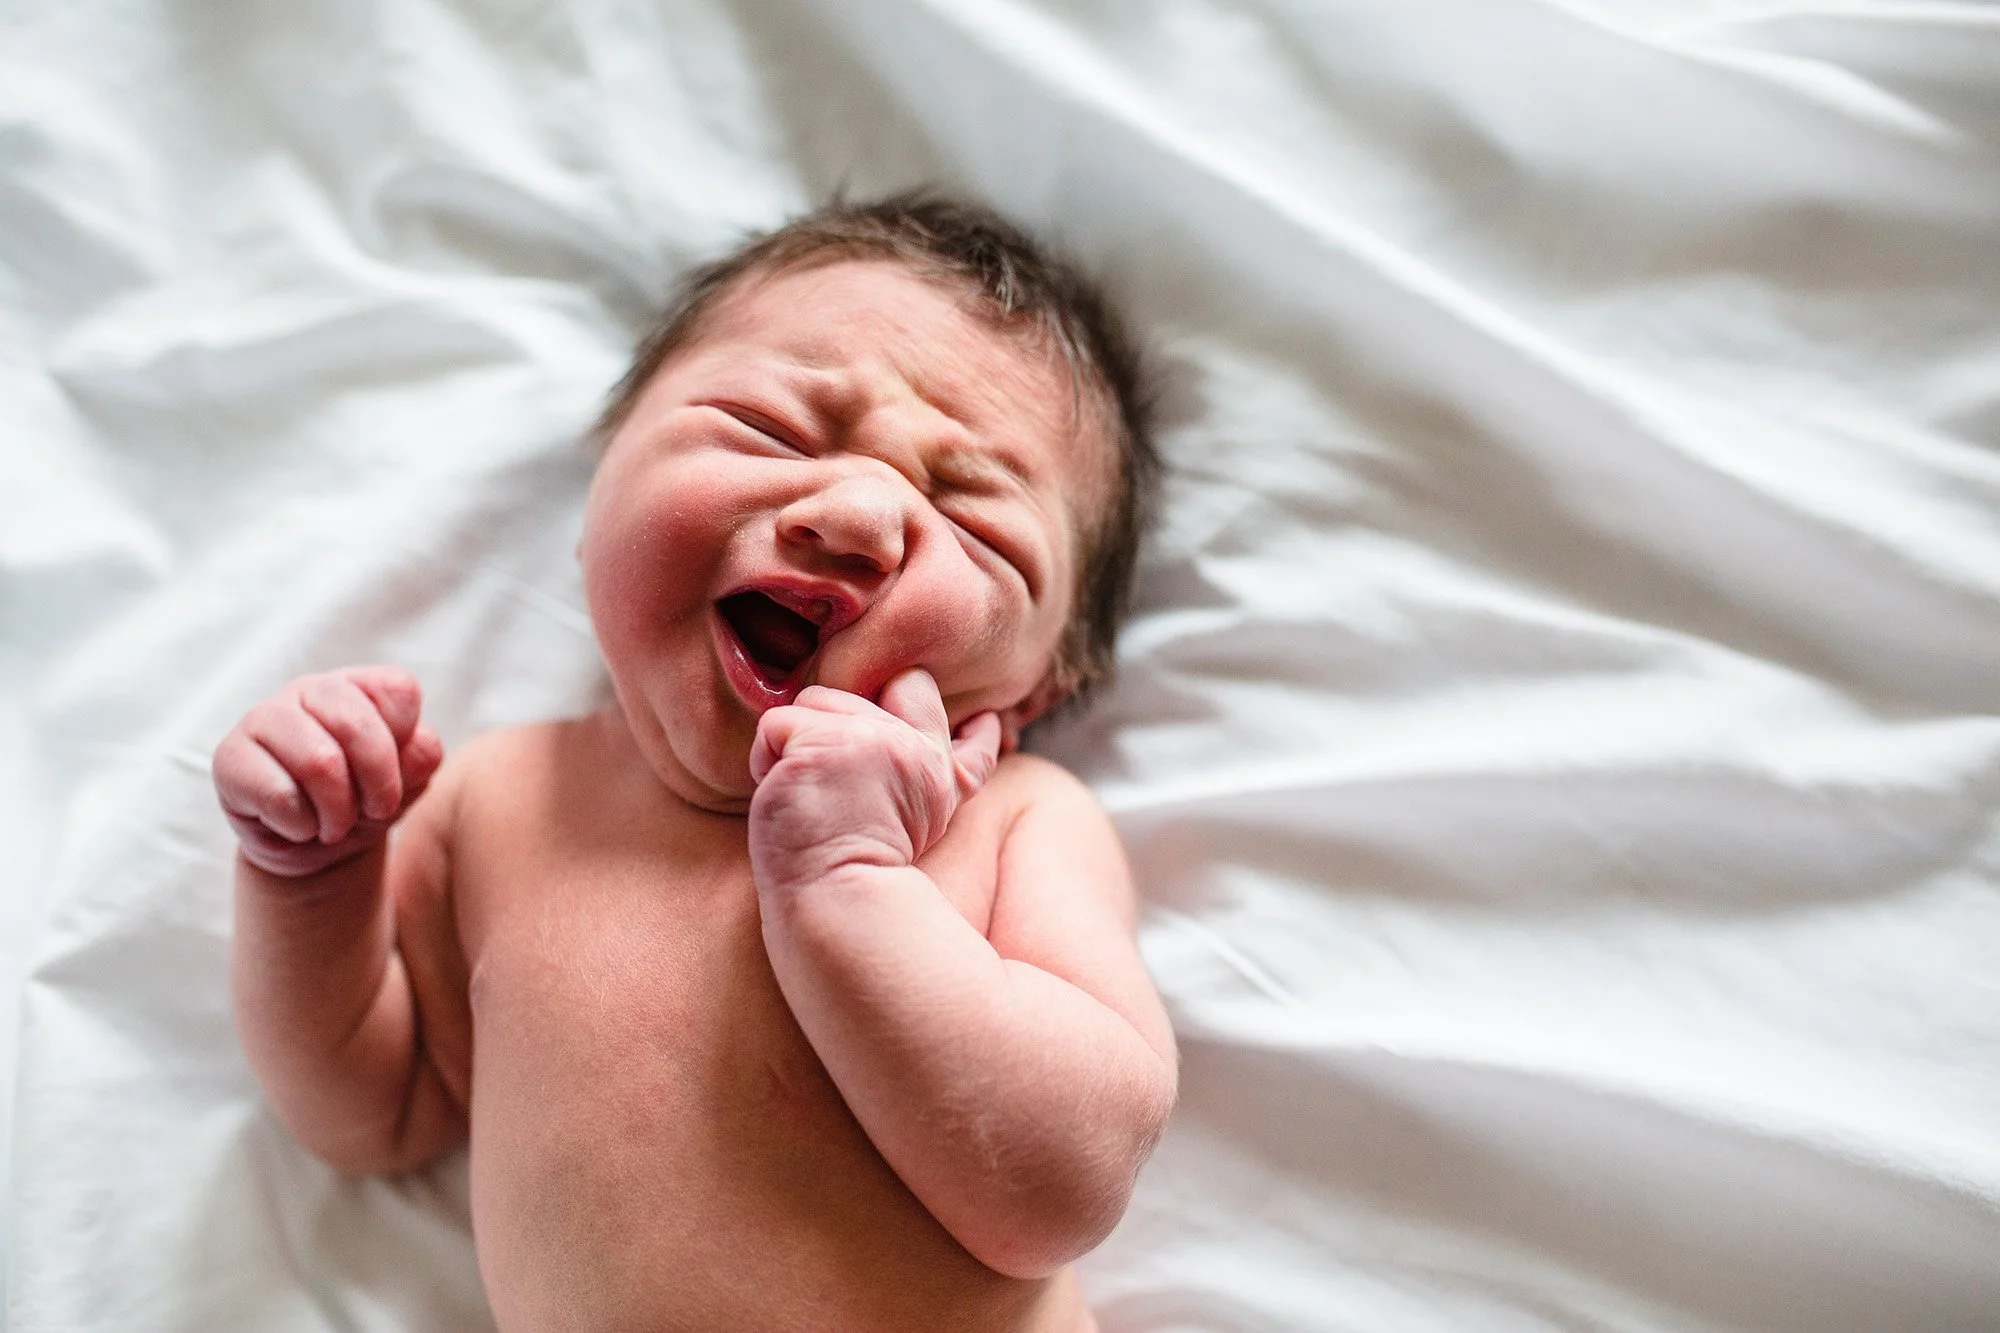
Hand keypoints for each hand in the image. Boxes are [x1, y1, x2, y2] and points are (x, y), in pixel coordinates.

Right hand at [213, 667, 443, 877]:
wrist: (312, 847)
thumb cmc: (362, 804)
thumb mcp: (406, 784)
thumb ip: (420, 756)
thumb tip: (416, 745)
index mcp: (360, 686)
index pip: (398, 691)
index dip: (406, 747)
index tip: (397, 781)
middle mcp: (311, 689)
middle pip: (356, 725)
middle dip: (377, 785)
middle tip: (373, 812)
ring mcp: (265, 717)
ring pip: (318, 762)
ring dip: (338, 812)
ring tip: (334, 825)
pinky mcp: (230, 756)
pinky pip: (278, 795)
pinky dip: (301, 826)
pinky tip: (297, 825)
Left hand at [748, 668, 1001, 892]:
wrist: (830, 908)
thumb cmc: (856, 872)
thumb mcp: (924, 818)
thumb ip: (946, 773)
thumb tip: (986, 727)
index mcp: (940, 776)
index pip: (967, 730)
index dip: (962, 725)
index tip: (979, 725)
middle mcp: (916, 750)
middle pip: (873, 689)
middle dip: (842, 723)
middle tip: (832, 786)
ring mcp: (871, 742)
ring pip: (819, 699)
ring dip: (799, 740)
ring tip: (807, 794)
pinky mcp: (820, 745)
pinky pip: (777, 725)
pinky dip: (767, 759)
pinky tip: (783, 796)